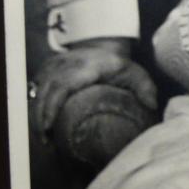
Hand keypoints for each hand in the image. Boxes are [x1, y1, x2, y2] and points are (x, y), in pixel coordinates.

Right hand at [29, 38, 156, 136]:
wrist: (103, 46)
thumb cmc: (118, 66)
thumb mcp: (135, 73)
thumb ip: (145, 87)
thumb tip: (152, 105)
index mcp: (87, 66)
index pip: (63, 84)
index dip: (52, 105)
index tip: (49, 126)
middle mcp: (66, 63)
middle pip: (46, 91)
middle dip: (42, 117)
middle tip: (46, 142)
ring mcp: (54, 65)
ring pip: (38, 90)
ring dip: (37, 115)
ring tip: (44, 139)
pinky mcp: (47, 69)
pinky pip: (36, 89)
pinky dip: (36, 107)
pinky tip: (41, 126)